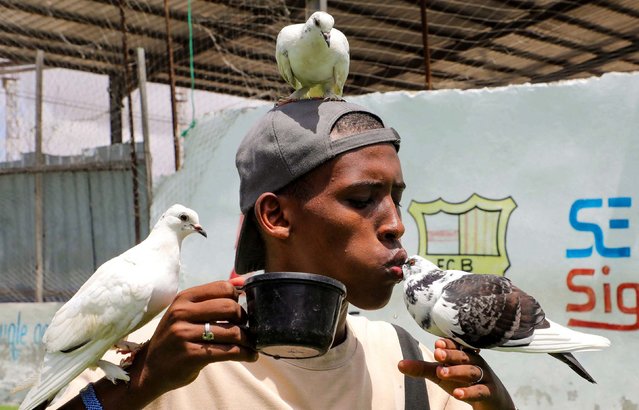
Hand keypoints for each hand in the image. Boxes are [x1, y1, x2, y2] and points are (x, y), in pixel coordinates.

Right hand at [129, 279, 257, 402]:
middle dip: (244, 319)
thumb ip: (211, 299)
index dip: (237, 298)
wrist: (149, 369)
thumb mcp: (185, 313)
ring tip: (251, 344)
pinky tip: (250, 356)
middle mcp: (182, 312)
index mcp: (184, 298)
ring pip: (232, 332)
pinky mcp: (190, 355)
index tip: (238, 311)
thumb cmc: (174, 338)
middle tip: (246, 328)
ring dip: (248, 339)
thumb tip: (242, 282)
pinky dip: (245, 353)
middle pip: (230, 308)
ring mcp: (184, 334)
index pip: (223, 287)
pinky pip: (228, 351)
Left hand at [398, 338, 514, 409]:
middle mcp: (475, 362)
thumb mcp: (441, 375)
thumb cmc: (462, 381)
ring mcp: (484, 377)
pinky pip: (480, 391)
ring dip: (456, 371)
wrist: (492, 399)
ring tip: (441, 372)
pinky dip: (469, 392)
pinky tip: (457, 394)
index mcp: (463, 354)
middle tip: (437, 354)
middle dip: (451, 354)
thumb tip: (399, 364)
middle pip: (463, 356)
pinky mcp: (489, 392)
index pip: (456, 345)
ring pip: (471, 371)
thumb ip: (422, 369)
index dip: (448, 344)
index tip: (437, 343)